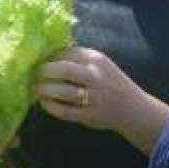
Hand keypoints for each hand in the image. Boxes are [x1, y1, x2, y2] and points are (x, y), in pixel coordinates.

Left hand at [34, 47, 152, 136]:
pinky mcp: (90, 115)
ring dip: (44, 90)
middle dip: (44, 71)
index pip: (66, 52)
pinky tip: (44, 103)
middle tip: (35, 75)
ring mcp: (94, 96)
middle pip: (63, 69)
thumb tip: (47, 55)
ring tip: (37, 89)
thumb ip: (79, 59)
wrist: (133, 108)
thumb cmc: (109, 83)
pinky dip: (50, 106)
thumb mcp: (100, 65)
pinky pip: (64, 110)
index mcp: (96, 59)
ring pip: (62, 91)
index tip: (40, 61)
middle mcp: (95, 76)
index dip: (50, 57)